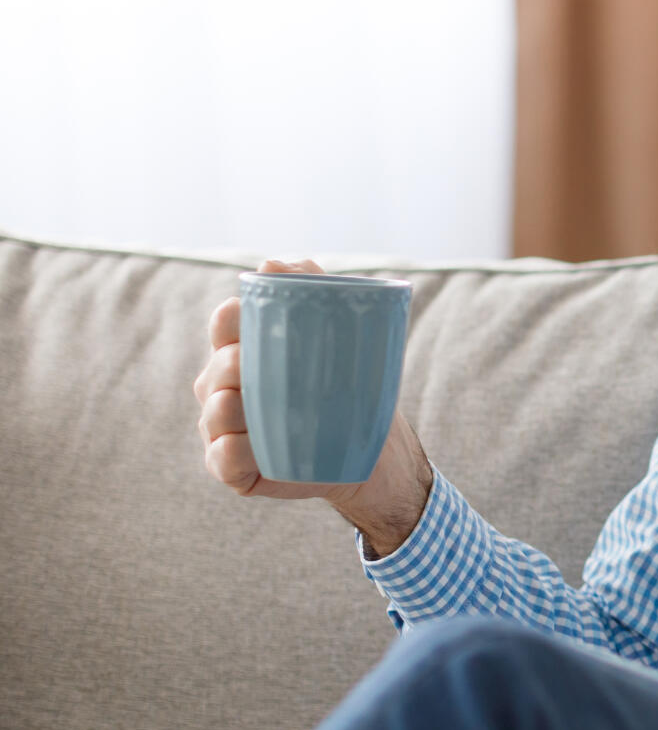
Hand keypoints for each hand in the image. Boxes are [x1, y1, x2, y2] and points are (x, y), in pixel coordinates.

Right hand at [192, 258, 432, 552]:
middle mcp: (226, 387)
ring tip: (254, 407)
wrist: (371, 444)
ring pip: (213, 412)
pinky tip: (247, 447)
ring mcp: (226, 427)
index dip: (232, 318)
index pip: (225, 324)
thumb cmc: (349, 382)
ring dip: (228, 408)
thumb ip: (311, 288)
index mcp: (245, 349)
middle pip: (216, 369)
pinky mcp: (235, 466)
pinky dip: (231, 451)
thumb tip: (272, 263)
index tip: (252, 317)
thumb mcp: (340, 332)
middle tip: (265, 366)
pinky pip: (221, 458)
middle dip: (233, 365)